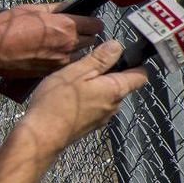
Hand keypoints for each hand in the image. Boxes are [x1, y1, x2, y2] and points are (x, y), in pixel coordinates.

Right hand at [0, 3, 103, 77]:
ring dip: (77, 49)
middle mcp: (69, 45)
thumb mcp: (33, 9)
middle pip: (92, 40)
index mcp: (66, 26)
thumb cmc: (8, 27)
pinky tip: (51, 54)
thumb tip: (70, 4)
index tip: (88, 20)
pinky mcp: (52, 72)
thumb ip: (56, 7)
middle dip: (87, 35)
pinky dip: (65, 59)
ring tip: (60, 44)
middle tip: (74, 31)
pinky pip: (68, 64)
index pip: (96, 25)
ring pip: (82, 54)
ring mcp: (61, 61)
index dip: (93, 21)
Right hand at [20, 40, 147, 144]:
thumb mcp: (78, 72)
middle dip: (109, 73)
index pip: (141, 76)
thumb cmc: (58, 102)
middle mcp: (114, 106)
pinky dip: (88, 99)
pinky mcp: (91, 125)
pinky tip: (69, 98)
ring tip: (74, 82)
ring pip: (107, 96)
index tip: (122, 55)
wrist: (42, 136)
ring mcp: (103, 117)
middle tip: (87, 66)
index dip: (136, 63)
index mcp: (116, 90)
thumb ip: (100, 59)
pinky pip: (96, 106)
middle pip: (122, 84)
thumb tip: (117, 46)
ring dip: (96, 87)